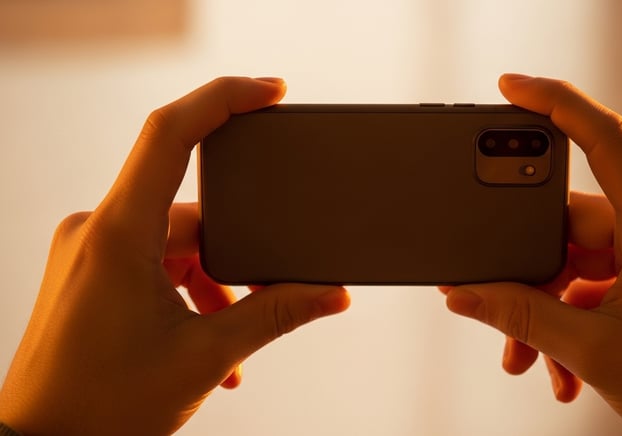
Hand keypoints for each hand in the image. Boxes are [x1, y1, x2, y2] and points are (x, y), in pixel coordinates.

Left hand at [0, 77, 349, 434]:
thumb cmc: (102, 406)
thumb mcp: (205, 355)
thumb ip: (276, 314)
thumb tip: (331, 295)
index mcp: (119, 233)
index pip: (170, 132)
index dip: (223, 98)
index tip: (272, 92)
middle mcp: (99, 229)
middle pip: (194, 211)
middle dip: (238, 254)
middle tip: (271, 289)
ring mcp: (92, 249)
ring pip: (179, 244)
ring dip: (215, 285)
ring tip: (232, 343)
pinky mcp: (92, 269)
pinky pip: (157, 263)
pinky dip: (190, 293)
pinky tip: (210, 341)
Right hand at [442, 74, 621, 434]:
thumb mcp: (592, 349)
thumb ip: (520, 315)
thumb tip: (465, 295)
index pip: (605, 138)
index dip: (554, 103)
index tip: (512, 88)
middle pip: (571, 223)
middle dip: (532, 275)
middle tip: (499, 312)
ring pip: (581, 259)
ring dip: (551, 307)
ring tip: (537, 359)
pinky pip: (602, 278)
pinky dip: (576, 314)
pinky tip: (565, 364)